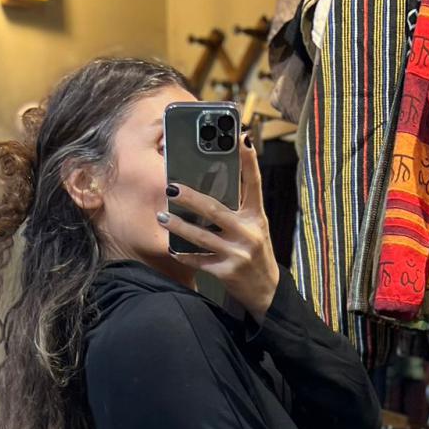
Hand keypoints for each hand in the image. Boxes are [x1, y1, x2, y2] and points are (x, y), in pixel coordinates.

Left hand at [158, 135, 278, 319]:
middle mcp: (249, 233)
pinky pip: (199, 261)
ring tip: (162, 216)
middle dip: (191, 198)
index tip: (240, 136)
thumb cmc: (255, 251)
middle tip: (171, 186)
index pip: (254, 182)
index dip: (249, 159)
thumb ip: (239, 206)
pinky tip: (171, 247)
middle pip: (215, 210)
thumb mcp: (254, 226)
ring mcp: (237, 253)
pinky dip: (184, 254)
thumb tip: (215, 181)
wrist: (266, 291)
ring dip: (179, 226)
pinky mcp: (227, 272)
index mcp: (257, 216)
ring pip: (202, 237)